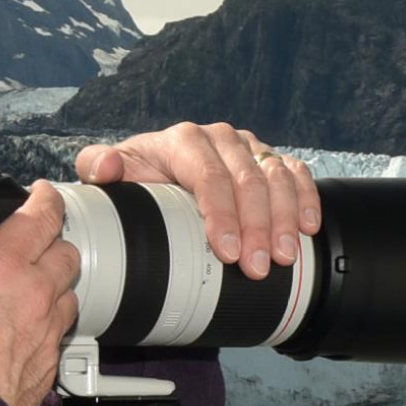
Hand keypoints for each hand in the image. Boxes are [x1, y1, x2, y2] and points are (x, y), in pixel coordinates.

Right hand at [0, 176, 80, 405]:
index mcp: (2, 264)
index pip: (43, 214)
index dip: (45, 197)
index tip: (40, 193)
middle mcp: (35, 292)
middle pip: (66, 250)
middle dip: (51, 241)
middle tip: (29, 244)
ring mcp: (47, 328)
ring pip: (70, 290)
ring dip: (54, 283)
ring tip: (26, 287)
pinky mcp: (51, 360)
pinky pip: (63, 329)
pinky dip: (51, 320)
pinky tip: (25, 327)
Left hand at [75, 122, 320, 280]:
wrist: (155, 176)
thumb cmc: (135, 179)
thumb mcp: (109, 173)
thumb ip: (98, 166)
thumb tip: (108, 166)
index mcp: (182, 140)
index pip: (209, 175)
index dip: (221, 214)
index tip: (227, 251)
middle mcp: (219, 138)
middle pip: (248, 180)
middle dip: (256, 227)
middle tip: (257, 267)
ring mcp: (247, 148)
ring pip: (277, 177)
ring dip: (285, 218)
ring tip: (285, 257)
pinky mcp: (267, 160)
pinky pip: (295, 173)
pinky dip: (306, 198)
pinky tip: (308, 227)